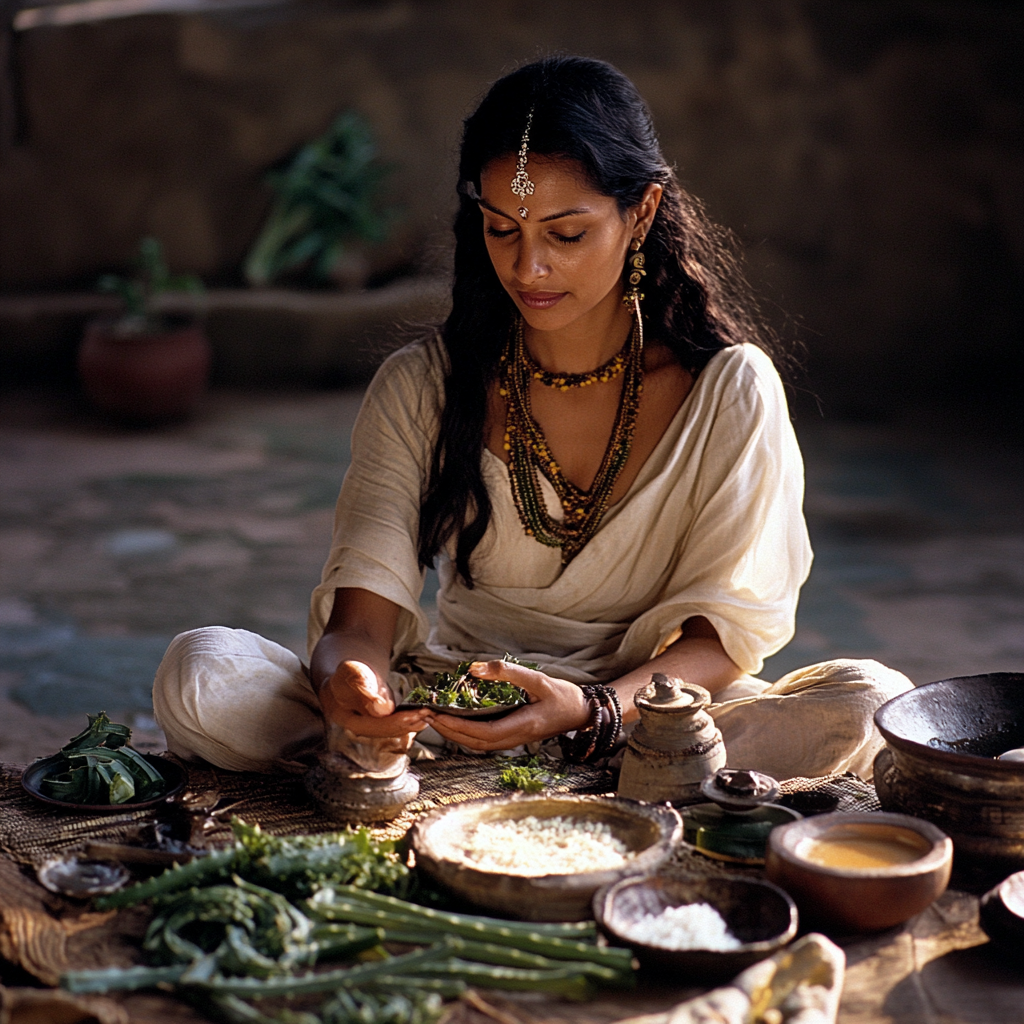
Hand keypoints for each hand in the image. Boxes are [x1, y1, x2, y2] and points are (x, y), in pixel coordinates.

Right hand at [319, 660, 431, 738]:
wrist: (349, 675)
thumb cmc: (348, 674)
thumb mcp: (353, 677)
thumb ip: (365, 694)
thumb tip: (382, 711)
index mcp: (349, 720)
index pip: (376, 726)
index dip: (397, 721)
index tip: (415, 715)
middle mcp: (361, 729)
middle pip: (388, 731)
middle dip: (409, 724)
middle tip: (428, 715)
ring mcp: (372, 726)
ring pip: (394, 729)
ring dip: (413, 724)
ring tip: (430, 716)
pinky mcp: (382, 722)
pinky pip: (398, 724)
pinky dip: (411, 720)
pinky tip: (424, 716)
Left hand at [427, 660, 590, 751]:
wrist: (583, 713)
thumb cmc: (564, 696)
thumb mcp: (538, 679)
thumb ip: (507, 673)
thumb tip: (475, 669)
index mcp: (521, 726)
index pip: (482, 733)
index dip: (456, 727)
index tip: (436, 715)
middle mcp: (515, 738)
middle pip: (474, 743)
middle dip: (448, 731)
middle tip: (426, 716)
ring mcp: (514, 740)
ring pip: (478, 744)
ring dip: (455, 734)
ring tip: (436, 719)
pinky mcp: (514, 737)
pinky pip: (485, 741)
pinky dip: (467, 734)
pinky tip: (457, 722)